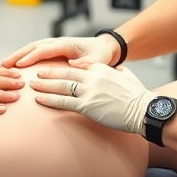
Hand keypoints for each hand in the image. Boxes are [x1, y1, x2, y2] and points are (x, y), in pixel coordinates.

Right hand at [0, 35, 118, 68]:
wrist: (105, 47)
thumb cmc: (101, 54)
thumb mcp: (97, 61)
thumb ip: (86, 64)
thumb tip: (74, 66)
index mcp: (66, 44)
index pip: (44, 50)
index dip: (30, 57)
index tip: (18, 65)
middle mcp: (57, 42)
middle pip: (33, 46)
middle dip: (17, 55)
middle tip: (3, 64)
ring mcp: (54, 45)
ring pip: (31, 48)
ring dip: (17, 55)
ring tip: (3, 65)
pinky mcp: (53, 50)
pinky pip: (35, 52)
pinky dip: (23, 57)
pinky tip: (14, 65)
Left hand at [28, 63, 152, 134]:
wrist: (144, 110)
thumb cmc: (138, 96)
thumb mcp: (127, 77)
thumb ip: (118, 71)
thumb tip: (117, 70)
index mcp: (100, 68)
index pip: (77, 66)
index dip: (62, 68)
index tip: (52, 69)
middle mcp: (92, 77)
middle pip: (64, 73)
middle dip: (48, 73)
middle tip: (35, 74)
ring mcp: (88, 91)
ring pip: (60, 86)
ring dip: (44, 85)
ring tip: (32, 85)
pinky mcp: (87, 106)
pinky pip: (63, 102)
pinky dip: (49, 100)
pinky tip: (39, 100)